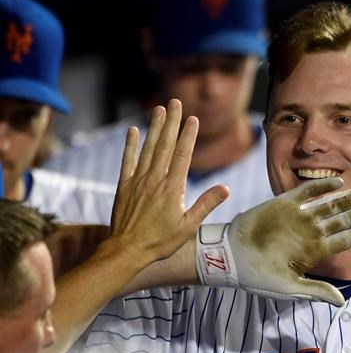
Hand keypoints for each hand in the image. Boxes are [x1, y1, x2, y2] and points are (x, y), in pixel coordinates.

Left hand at [110, 99, 228, 265]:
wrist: (127, 250)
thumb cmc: (160, 241)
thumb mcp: (188, 226)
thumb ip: (206, 205)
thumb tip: (225, 188)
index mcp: (173, 189)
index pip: (182, 155)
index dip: (188, 135)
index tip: (193, 119)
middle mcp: (155, 180)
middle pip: (165, 145)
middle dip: (172, 122)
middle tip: (176, 102)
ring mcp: (138, 181)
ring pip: (148, 148)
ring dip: (154, 127)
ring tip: (159, 108)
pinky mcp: (124, 186)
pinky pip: (128, 160)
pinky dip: (131, 145)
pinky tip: (134, 131)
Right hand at [196, 177, 350, 305]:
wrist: (229, 257)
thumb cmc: (257, 275)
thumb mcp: (287, 287)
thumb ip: (315, 291)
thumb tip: (342, 302)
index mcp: (316, 250)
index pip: (347, 238)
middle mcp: (311, 232)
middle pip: (345, 219)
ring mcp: (299, 217)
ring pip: (331, 204)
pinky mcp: (283, 204)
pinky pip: (306, 192)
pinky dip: (321, 187)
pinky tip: (338, 183)